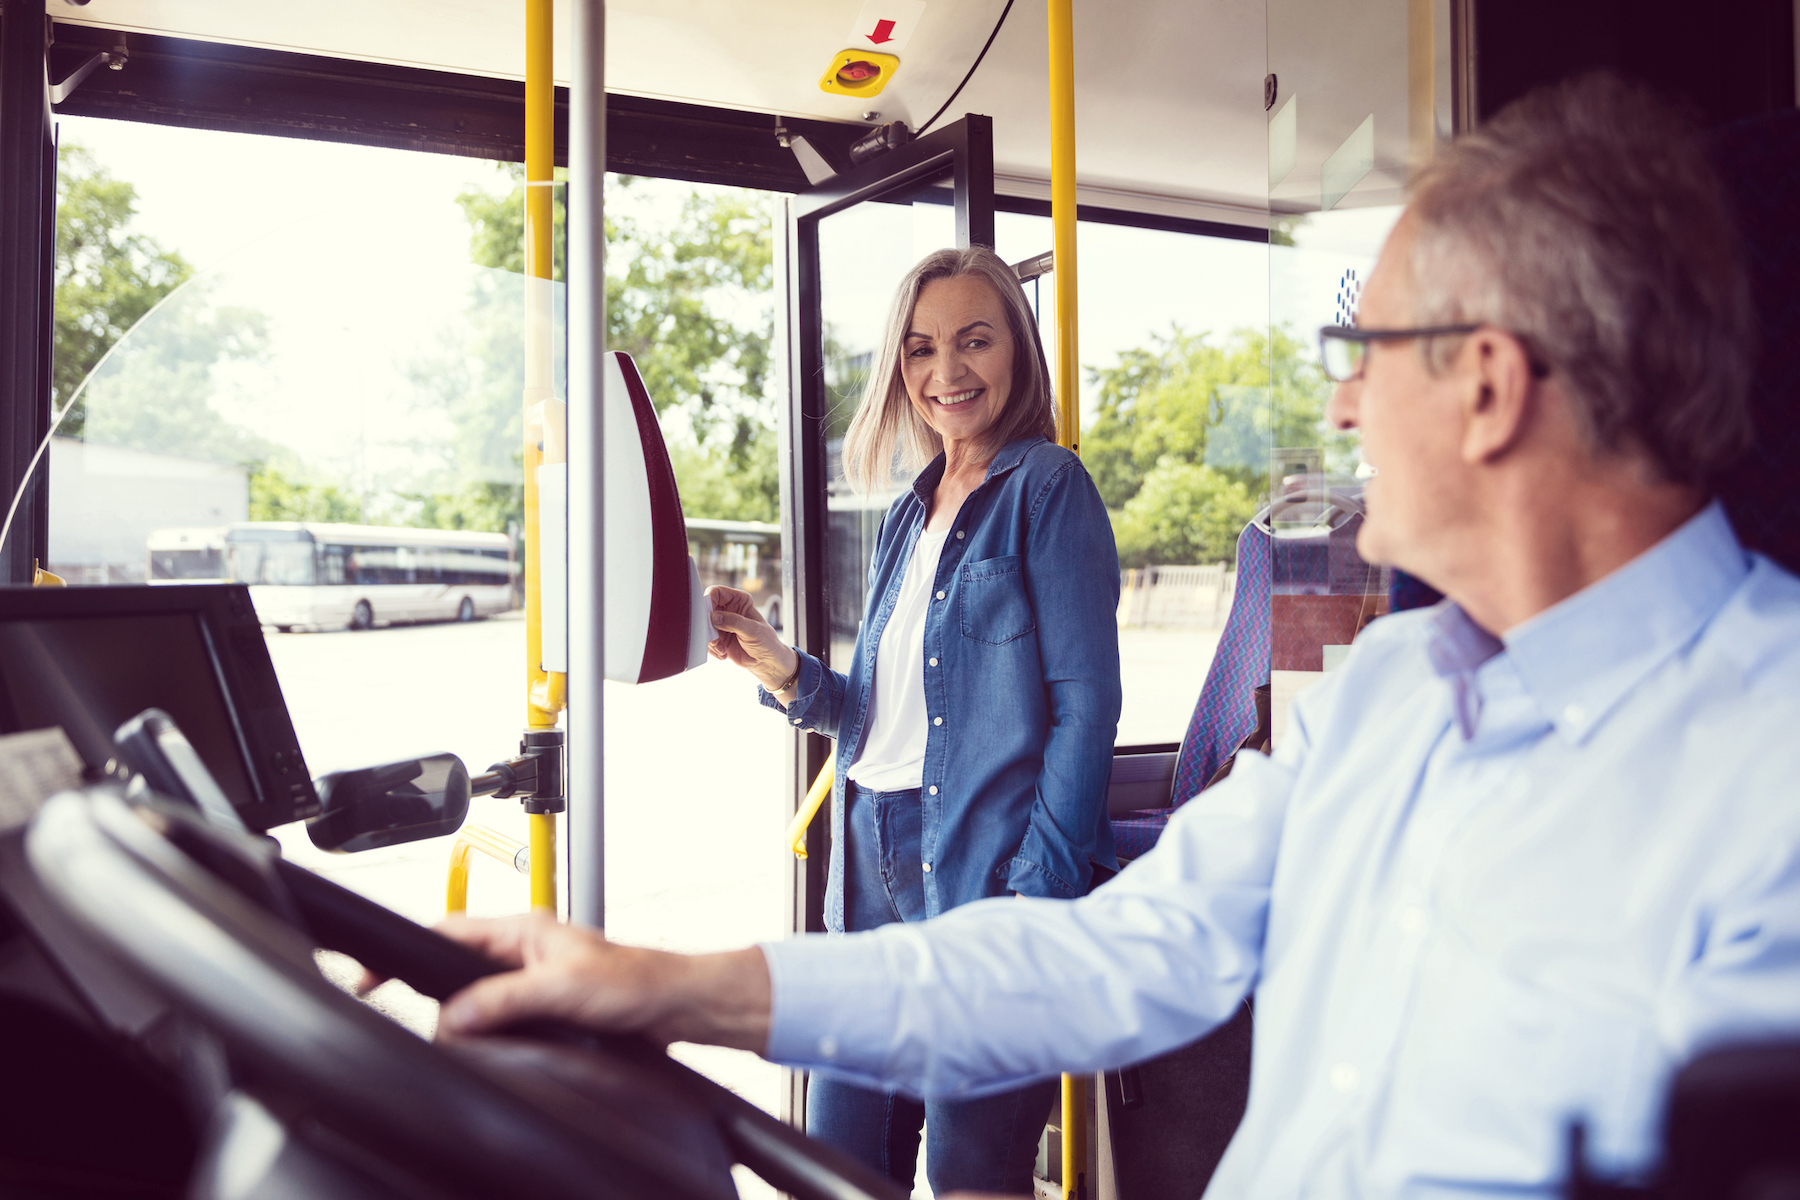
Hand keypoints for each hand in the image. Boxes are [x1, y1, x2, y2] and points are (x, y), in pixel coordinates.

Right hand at [434, 913, 771, 1051]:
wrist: (674, 1005)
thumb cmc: (635, 981)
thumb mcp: (560, 987)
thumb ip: (503, 998)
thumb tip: (453, 1015)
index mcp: (524, 928)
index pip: (449, 930)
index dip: (407, 949)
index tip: (374, 972)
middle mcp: (525, 947)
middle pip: (456, 963)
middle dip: (430, 987)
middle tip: (407, 1011)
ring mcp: (534, 975)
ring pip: (476, 992)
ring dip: (462, 1013)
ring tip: (450, 1032)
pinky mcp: (546, 1002)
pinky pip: (500, 1013)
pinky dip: (486, 1028)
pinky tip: (484, 1042)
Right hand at [706, 586, 797, 692]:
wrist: (765, 661)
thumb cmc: (766, 642)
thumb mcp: (753, 630)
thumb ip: (734, 622)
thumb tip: (714, 617)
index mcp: (738, 600)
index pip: (717, 592)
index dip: (709, 601)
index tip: (709, 616)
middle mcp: (727, 609)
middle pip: (705, 609)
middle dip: (706, 625)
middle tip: (714, 639)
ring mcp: (721, 623)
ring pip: (703, 626)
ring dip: (709, 639)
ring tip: (722, 649)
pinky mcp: (717, 637)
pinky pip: (705, 639)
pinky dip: (711, 648)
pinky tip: (723, 653)